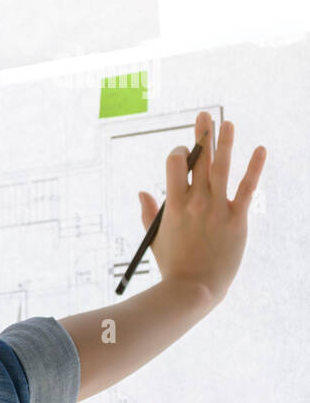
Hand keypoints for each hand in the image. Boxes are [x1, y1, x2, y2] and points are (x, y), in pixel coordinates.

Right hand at [138, 111, 265, 304]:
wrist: (195, 288)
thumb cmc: (173, 265)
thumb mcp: (154, 238)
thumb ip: (147, 213)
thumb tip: (142, 192)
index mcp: (173, 205)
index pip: (175, 165)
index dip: (178, 153)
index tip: (182, 154)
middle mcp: (195, 202)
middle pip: (198, 160)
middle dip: (201, 135)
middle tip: (205, 115)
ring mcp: (217, 209)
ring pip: (222, 167)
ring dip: (225, 142)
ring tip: (228, 123)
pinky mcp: (237, 219)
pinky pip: (247, 188)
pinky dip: (255, 167)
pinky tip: (261, 150)